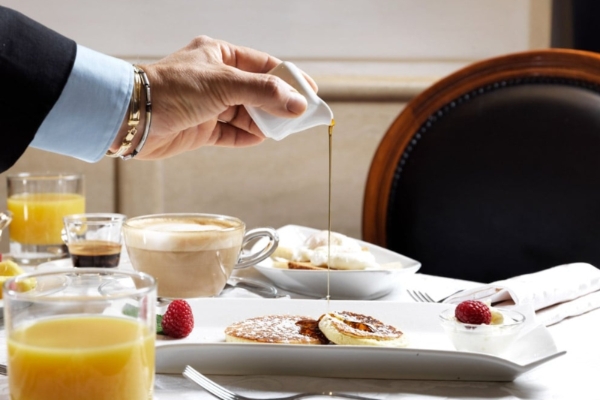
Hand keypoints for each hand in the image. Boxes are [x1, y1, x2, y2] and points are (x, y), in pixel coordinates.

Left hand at [130, 36, 316, 158]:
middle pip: (258, 91)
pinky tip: (260, 139)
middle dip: (278, 104)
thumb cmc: (171, 89)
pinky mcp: (202, 128)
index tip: (310, 91)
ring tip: (281, 130)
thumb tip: (297, 103)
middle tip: (300, 116)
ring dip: (264, 122)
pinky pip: (232, 133)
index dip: (289, 78)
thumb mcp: (224, 84)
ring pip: (247, 114)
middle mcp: (216, 79)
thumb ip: (263, 93)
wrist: (132, 118)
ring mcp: (209, 104)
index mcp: (219, 56)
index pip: (263, 65)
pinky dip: (247, 137)